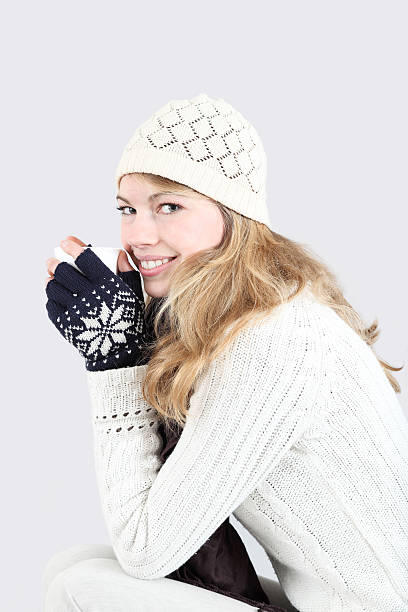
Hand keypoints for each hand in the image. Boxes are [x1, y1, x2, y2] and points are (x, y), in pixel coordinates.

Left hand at [45, 236, 148, 370]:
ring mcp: (76, 311)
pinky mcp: (65, 324)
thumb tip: (116, 252)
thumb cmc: (127, 319)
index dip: (74, 247)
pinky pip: (51, 304)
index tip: (66, 242)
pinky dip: (51, 296)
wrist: (119, 350)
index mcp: (108, 286)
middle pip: (64, 272)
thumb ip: (127, 271)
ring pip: (54, 287)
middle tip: (53, 260)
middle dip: (56, 263)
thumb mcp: (134, 293)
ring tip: (51, 276)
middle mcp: (90, 297)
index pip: (86, 259)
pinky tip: (55, 294)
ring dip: (51, 279)